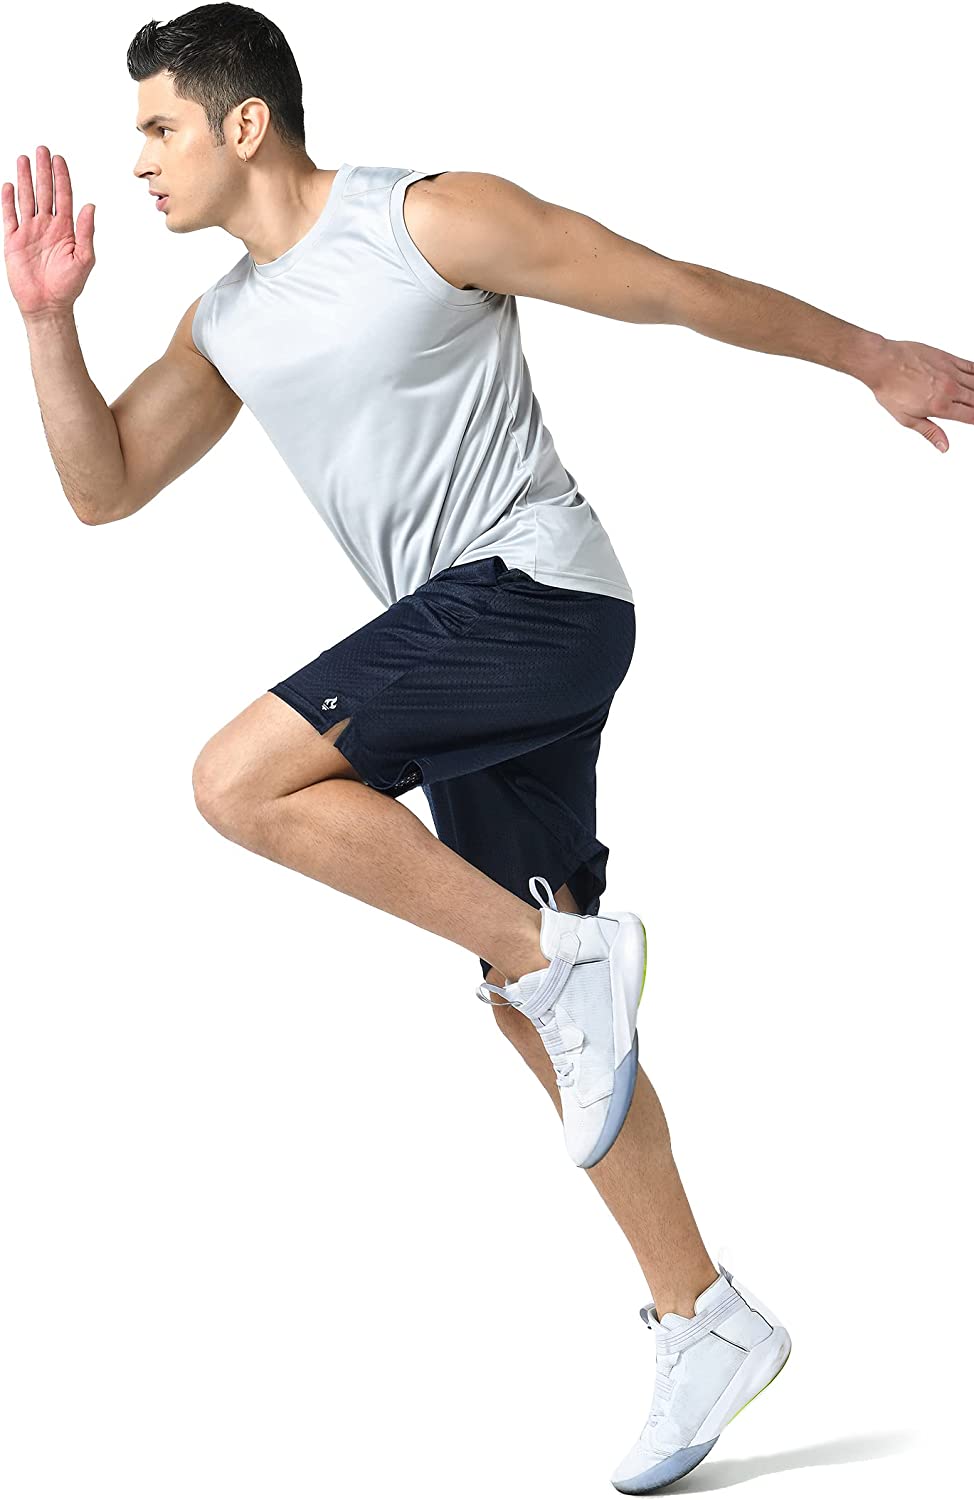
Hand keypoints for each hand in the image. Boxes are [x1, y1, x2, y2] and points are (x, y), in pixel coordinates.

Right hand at [2, 146, 94, 318]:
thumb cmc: (68, 285)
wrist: (47, 305)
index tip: (59, 159)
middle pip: (44, 192)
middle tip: (41, 150)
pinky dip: (8, 200)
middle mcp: (47, 226)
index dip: (61, 178)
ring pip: (27, 199)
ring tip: (23, 159)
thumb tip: (90, 206)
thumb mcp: (84, 258)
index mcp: (65, 229)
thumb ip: (86, 231)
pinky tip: (10, 185)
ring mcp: (29, 231)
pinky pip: (9, 215)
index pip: (63, 196)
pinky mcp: (13, 240)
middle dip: (43, 171)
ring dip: (25, 179)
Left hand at [866, 338, 973, 453]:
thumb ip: (930, 432)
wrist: (883, 363)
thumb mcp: (907, 419)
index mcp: (940, 406)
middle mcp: (949, 389)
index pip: (970, 416)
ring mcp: (950, 372)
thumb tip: (944, 447)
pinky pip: (971, 366)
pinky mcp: (948, 359)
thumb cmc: (890, 389)